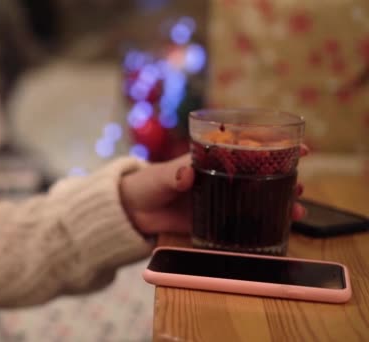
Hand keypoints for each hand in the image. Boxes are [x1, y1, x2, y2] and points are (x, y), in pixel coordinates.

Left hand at [119, 148, 308, 235]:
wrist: (133, 211)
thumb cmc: (147, 184)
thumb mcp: (160, 176)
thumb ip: (173, 175)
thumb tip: (186, 174)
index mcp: (211, 158)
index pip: (247, 147)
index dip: (274, 146)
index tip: (298, 147)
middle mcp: (221, 176)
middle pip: (260, 173)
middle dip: (284, 176)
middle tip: (301, 183)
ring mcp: (220, 198)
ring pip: (256, 197)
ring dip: (279, 201)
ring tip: (298, 208)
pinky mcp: (215, 219)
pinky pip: (242, 221)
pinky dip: (260, 223)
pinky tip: (278, 228)